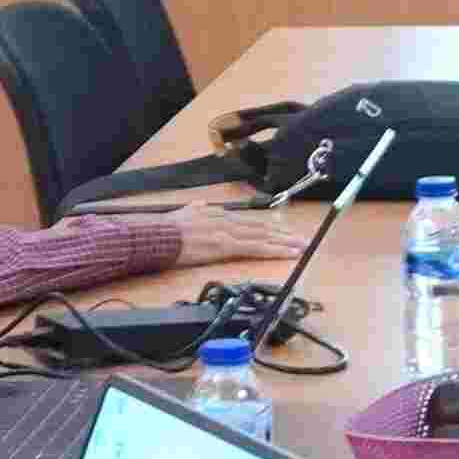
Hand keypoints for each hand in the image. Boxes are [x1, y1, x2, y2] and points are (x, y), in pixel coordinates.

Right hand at [161, 203, 306, 270]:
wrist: (157, 236)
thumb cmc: (166, 230)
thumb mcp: (183, 213)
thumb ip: (195, 209)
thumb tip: (200, 205)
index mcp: (218, 214)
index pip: (249, 221)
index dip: (268, 226)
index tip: (282, 229)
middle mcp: (227, 220)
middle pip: (261, 227)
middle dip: (283, 234)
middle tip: (301, 239)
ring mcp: (228, 232)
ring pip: (263, 237)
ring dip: (284, 242)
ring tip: (301, 246)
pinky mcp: (226, 246)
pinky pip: (256, 248)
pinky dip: (274, 250)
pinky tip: (287, 253)